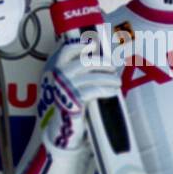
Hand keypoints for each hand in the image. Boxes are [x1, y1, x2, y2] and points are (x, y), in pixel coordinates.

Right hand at [36, 37, 119, 151]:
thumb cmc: (70, 102)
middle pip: (85, 61)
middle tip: (113, 67)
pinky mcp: (74, 101)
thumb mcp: (70, 83)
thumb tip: (98, 54)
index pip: (66, 51)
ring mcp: (65, 88)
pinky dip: (107, 89)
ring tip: (118, 81)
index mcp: (54, 69)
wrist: (63, 127)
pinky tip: (114, 91)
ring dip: (109, 77)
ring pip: (93, 76)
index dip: (80, 47)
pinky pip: (94, 90)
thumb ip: (78, 70)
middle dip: (102, 63)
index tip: (94, 46)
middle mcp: (58, 76)